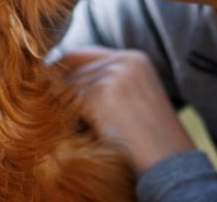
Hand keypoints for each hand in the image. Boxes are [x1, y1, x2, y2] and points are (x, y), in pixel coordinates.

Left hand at [56, 46, 194, 174]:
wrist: (168, 162)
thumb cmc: (149, 139)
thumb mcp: (134, 98)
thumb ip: (106, 81)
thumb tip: (59, 78)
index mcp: (135, 58)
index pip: (84, 54)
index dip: (64, 70)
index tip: (48, 84)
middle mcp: (125, 60)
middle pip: (74, 67)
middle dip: (61, 88)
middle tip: (53, 106)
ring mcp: (114, 74)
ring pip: (70, 83)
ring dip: (65, 103)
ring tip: (71, 123)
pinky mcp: (102, 91)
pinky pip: (71, 99)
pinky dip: (68, 114)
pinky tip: (76, 129)